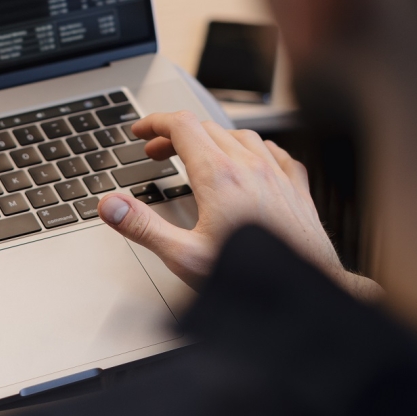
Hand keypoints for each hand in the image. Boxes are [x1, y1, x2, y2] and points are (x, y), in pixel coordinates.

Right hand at [98, 111, 380, 297]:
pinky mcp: (297, 188)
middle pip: (206, 129)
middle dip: (175, 135)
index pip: (181, 126)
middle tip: (157, 154)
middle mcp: (250, 167)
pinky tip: (250, 161)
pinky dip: (252, 149)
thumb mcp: (185, 256)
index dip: (155, 123)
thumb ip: (144, 227)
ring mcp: (277, 175)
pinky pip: (274, 152)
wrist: (305, 292)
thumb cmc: (252, 280)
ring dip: (212, 139)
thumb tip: (111, 205)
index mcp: (219, 176)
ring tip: (197, 155)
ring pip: (240, 136)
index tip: (140, 131)